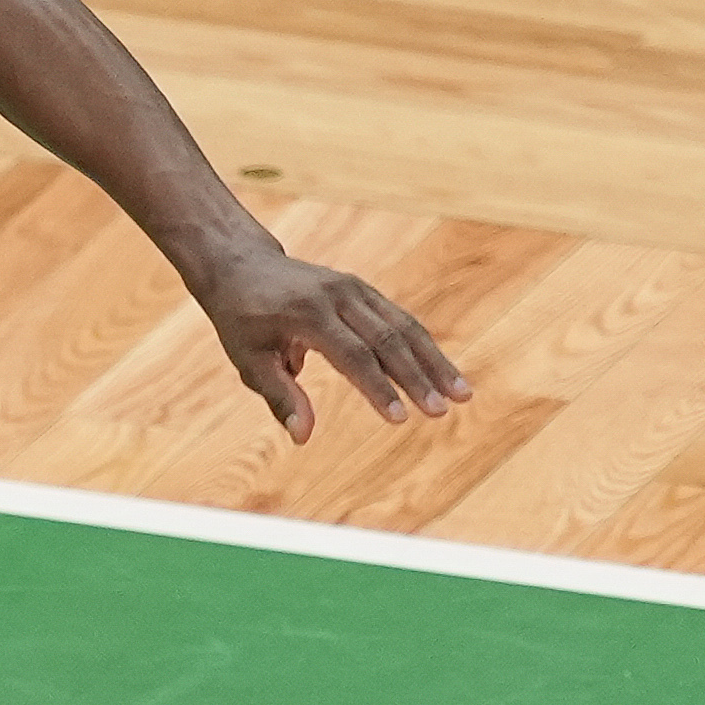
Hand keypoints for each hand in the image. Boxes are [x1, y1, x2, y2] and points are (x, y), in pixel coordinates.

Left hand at [192, 244, 468, 443]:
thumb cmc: (242, 321)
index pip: (352, 356)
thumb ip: (280, 396)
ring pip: (404, 326)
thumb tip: (303, 437)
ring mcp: (355, 289)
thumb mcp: (249, 360)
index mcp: (308, 314)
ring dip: (435, 362)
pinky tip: (443, 374)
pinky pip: (400, 319)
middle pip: (388, 339)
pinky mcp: (364, 291)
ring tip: (462, 395)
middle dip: (418, 378)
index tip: (400, 418)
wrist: (243, 268)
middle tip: (442, 411)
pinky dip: (424, 347)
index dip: (378, 388)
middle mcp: (338, 297)